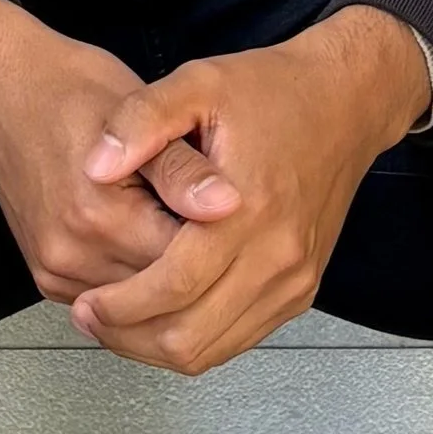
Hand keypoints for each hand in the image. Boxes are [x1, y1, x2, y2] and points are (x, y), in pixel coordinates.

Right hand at [0, 0, 240, 303]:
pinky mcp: (47, 277)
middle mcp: (69, 252)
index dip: (221, 240)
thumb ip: (184, 168)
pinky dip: (135, 274)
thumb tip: (228, 204)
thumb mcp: (140, 111)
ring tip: (176, 220)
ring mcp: (54, 270)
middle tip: (212, 218)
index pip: (186, 263)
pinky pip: (109, 295)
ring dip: (166, 272)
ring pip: (138, 301)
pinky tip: (147, 234)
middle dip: (195, 261)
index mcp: (97, 213)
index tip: (238, 213)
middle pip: (162, 290)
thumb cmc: (69, 90)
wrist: (5, 90)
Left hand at [68, 7, 431, 375]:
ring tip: (117, 321)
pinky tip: (164, 315)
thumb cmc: (276, 90)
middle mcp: (277, 255)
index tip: (86, 304)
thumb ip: (142, 120)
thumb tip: (95, 165)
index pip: (174, 287)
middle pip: (191, 336)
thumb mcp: (198, 83)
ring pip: (213, 350)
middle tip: (91, 317)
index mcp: (247, 208)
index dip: (120, 306)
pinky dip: (196, 339)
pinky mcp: (301, 289)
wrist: (346, 101)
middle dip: (129, 336)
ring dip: (158, 347)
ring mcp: (294, 279)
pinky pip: (240, 339)